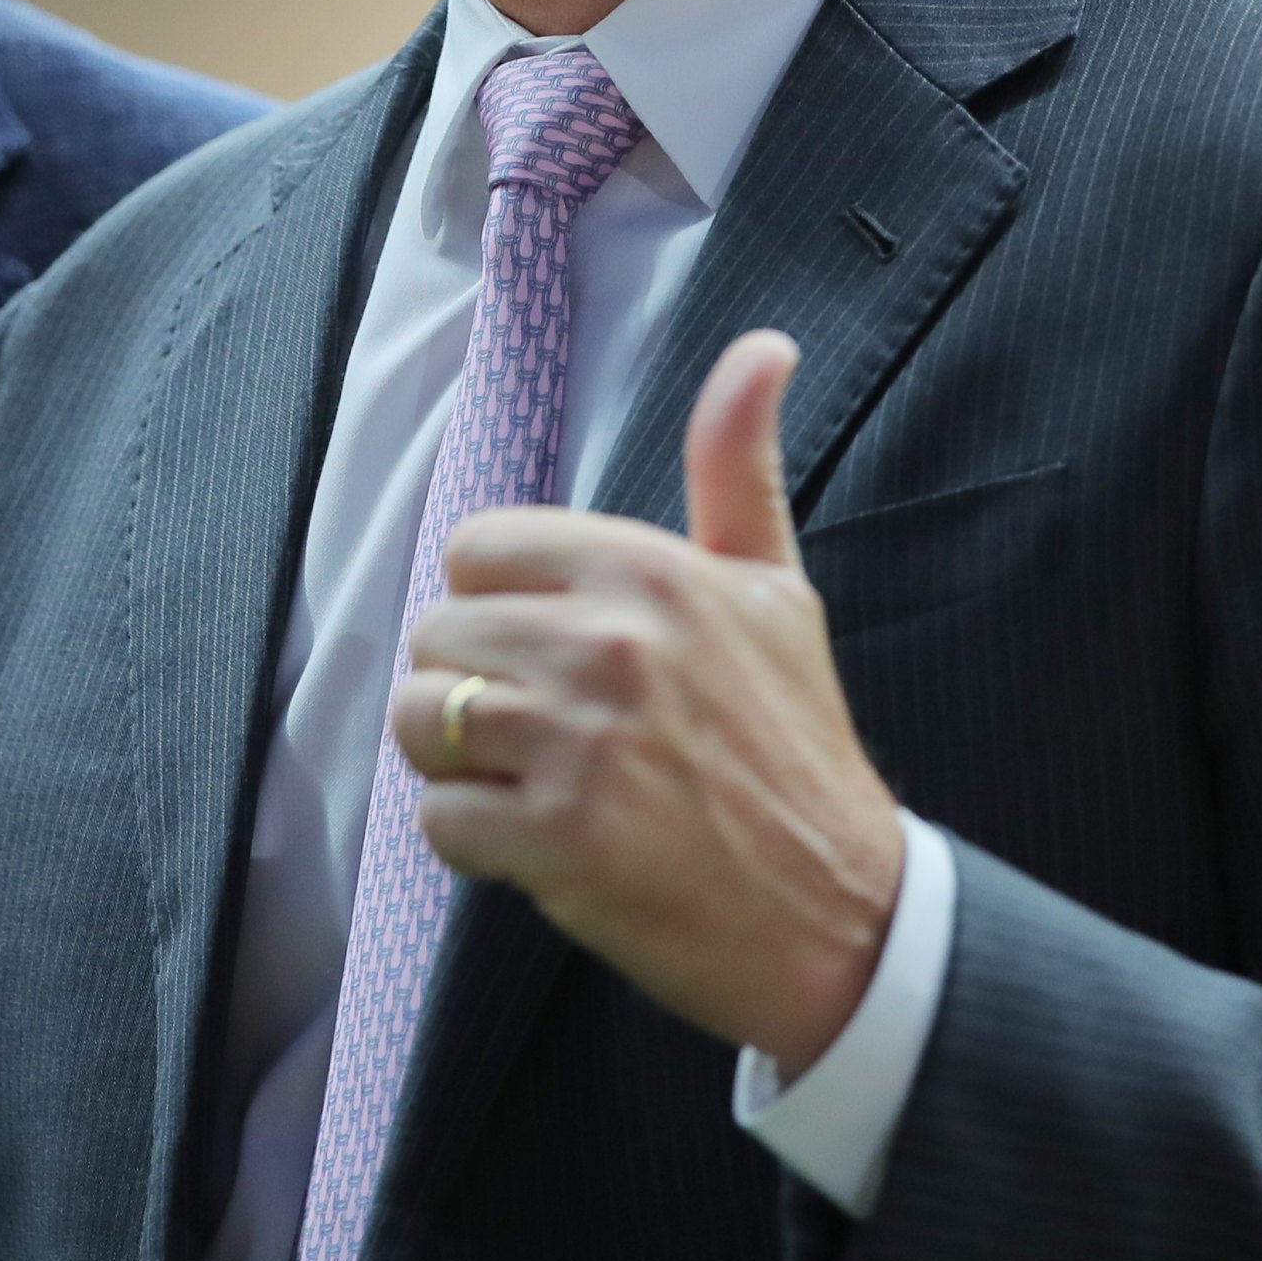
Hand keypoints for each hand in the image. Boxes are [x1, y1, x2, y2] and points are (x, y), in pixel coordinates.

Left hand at [394, 330, 903, 1074]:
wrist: (842, 914)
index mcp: (647, 571)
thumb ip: (737, 466)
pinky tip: (544, 847)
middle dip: (474, 690)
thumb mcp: (778, 591)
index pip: (477, 548)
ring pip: (419, 722)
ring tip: (537, 785)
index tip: (554, 652)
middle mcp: (606, 643)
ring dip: (461, 766)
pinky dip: (476, 844)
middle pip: (436, 636)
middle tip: (551, 734)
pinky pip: (438, 821)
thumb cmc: (798, 748)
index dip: (500, 606)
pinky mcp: (555, 839)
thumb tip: (764, 346)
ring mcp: (576, 742)